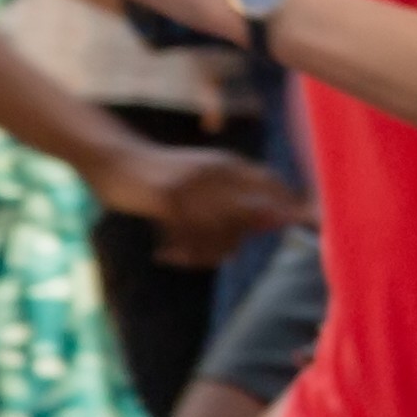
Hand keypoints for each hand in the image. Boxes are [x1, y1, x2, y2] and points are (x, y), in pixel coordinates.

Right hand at [94, 140, 308, 266]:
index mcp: (226, 163)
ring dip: (204, 253)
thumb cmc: (162, 177)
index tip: (300, 226)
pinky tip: (165, 253)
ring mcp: (194, 184)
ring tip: (181, 252)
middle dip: (232, 242)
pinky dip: (184, 255)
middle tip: (200, 251)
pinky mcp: (170, 199)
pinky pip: (194, 240)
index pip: (271, 183)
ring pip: (222, 235)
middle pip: (247, 219)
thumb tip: (277, 221)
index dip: (288, 206)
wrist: (116, 161)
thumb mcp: (203, 182)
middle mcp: (215, 171)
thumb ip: (237, 201)